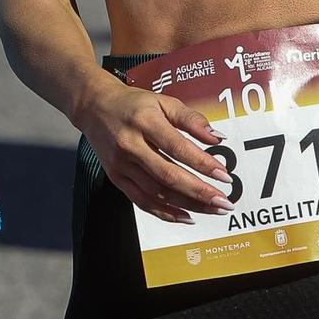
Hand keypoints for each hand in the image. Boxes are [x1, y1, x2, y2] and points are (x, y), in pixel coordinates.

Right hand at [74, 75, 233, 222]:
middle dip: (200, 192)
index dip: (203, 164)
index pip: (178, 147)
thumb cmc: (132, 103)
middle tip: (224, 202)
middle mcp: (130, 145)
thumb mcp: (163, 101)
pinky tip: (186, 216)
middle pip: (168, 175)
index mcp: (145, 121)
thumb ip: (190, 118)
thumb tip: (216, 137)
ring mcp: (121, 164)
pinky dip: (165, 212)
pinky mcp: (116, 178)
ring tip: (212, 210)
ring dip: (188, 205)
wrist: (94, 106)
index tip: (224, 176)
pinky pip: (142, 201)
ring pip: (157, 192)